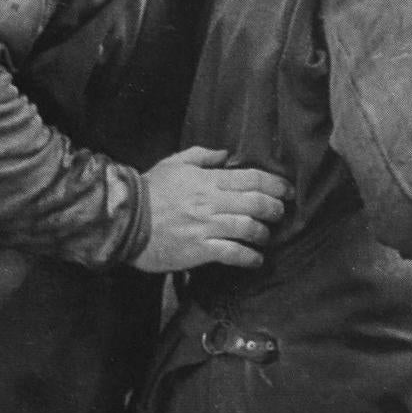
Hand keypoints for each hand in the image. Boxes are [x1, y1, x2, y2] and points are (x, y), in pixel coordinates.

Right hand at [131, 146, 292, 272]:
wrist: (124, 220)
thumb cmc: (150, 191)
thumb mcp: (174, 163)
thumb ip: (202, 156)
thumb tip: (226, 154)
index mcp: (207, 180)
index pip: (251, 178)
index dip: (275, 184)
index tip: (287, 190)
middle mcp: (210, 203)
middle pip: (256, 203)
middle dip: (275, 208)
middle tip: (280, 212)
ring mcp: (205, 227)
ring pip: (248, 228)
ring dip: (263, 233)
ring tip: (265, 235)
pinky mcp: (199, 250)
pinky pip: (232, 253)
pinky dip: (249, 257)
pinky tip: (256, 258)